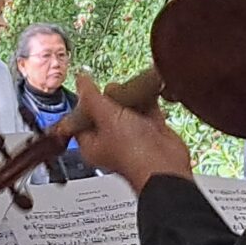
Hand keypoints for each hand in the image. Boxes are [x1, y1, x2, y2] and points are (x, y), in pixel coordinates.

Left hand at [71, 73, 191, 189]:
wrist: (165, 165)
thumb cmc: (132, 152)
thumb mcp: (105, 117)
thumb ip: (92, 98)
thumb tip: (80, 80)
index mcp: (91, 144)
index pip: (80, 121)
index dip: (82, 103)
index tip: (87, 86)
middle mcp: (110, 141)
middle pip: (104, 112)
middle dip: (110, 97)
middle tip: (113, 88)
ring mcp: (132, 136)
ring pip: (127, 109)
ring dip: (129, 96)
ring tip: (130, 85)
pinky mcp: (151, 131)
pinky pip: (147, 109)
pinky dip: (148, 99)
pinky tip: (147, 87)